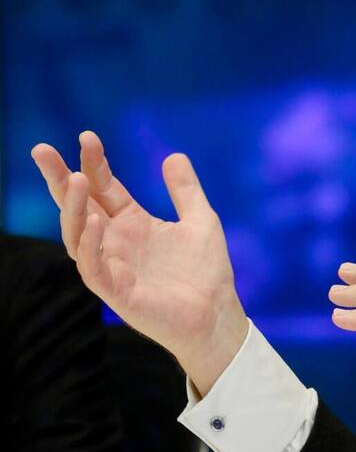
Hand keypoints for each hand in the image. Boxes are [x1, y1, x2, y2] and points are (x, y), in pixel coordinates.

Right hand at [31, 131, 247, 393]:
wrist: (217, 315)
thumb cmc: (207, 273)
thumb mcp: (202, 221)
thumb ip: (186, 191)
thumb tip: (173, 155)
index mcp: (132, 224)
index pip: (104, 188)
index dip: (94, 163)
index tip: (87, 137)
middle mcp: (115, 242)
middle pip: (79, 206)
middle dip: (60, 180)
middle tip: (42, 150)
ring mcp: (112, 266)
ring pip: (78, 234)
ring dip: (73, 208)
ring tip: (75, 179)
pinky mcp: (116, 292)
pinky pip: (94, 267)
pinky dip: (90, 245)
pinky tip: (94, 221)